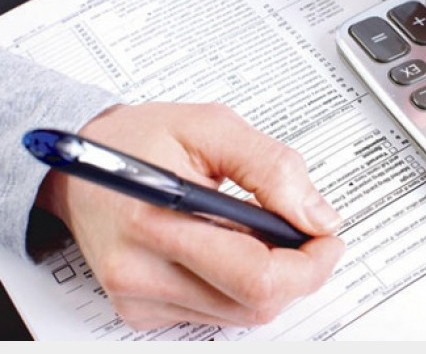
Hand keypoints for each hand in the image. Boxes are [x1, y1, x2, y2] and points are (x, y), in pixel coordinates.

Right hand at [35, 102, 344, 329]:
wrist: (83, 164)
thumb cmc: (141, 138)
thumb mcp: (213, 127)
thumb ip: (272, 168)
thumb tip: (317, 217)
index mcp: (156, 219)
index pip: (255, 276)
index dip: (308, 264)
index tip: (327, 239)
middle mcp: (140, 271)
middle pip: (254, 304)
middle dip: (300, 273)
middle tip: (311, 236)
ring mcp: (138, 296)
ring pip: (241, 313)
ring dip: (272, 278)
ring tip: (266, 232)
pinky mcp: (140, 310)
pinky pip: (216, 313)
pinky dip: (240, 285)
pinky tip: (233, 247)